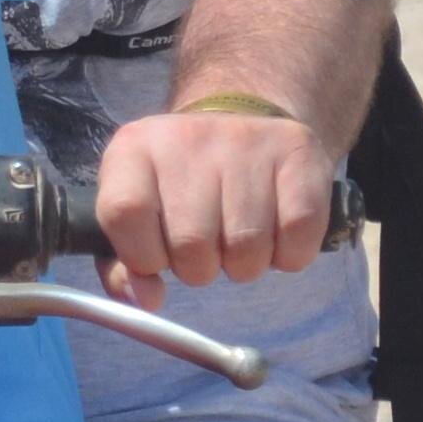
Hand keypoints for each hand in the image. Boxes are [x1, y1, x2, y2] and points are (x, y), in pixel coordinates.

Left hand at [93, 104, 339, 303]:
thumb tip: (147, 300)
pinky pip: (297, 237)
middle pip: (192, 243)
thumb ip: (125, 268)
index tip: (157, 260)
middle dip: (199, 268)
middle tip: (206, 249)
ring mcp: (245, 140)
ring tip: (239, 239)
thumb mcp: (136, 217)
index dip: (143, 256)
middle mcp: (187, 137)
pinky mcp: (297, 149)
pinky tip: (276, 235)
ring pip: (247, 247)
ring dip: (244, 264)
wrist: (241, 121)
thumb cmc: (179, 187)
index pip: (124, 213)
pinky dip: (289, 255)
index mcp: (133, 150)